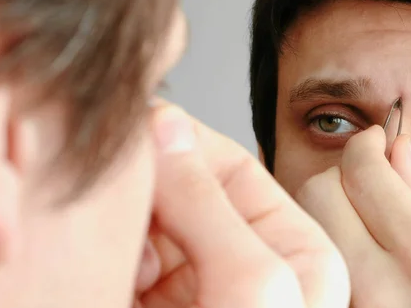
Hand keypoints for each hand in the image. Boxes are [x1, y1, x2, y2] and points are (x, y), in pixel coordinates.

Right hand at [133, 101, 349, 307]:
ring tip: (119, 240)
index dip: (187, 140)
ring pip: (151, 220)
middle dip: (152, 182)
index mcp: (297, 254)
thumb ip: (208, 204)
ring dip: (129, 220)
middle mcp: (249, 264)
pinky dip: (114, 253)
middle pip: (188, 190)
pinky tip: (115, 273)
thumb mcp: (249, 287)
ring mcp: (203, 283)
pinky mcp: (160, 301)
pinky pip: (127, 255)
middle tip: (118, 174)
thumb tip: (166, 128)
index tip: (144, 121)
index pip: (236, 170)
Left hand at [295, 126, 410, 307]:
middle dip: (340, 174)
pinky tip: (348, 254)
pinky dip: (319, 244)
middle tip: (363, 182)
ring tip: (359, 222)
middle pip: (319, 191)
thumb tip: (399, 150)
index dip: (365, 145)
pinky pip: (305, 260)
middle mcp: (376, 287)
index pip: (363, 171)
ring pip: (302, 223)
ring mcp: (342, 305)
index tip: (372, 141)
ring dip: (326, 209)